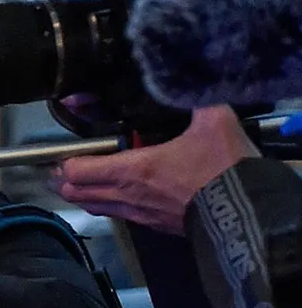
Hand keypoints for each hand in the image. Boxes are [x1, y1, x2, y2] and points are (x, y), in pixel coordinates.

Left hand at [56, 106, 257, 234]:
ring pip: (95, 208)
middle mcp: (127, 196)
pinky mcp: (154, 226)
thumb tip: (187, 81)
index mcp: (132, 170)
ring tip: (81, 182)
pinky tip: (118, 194)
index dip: (65, 162)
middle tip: (64, 168)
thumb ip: (196, 99)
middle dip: (65, 181)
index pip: (78, 171)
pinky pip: (120, 216)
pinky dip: (109, 205)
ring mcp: (139, 214)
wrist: (244, 211)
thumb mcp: (213, 121)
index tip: (63, 153)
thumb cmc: (223, 167)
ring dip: (84, 195)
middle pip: (77, 194)